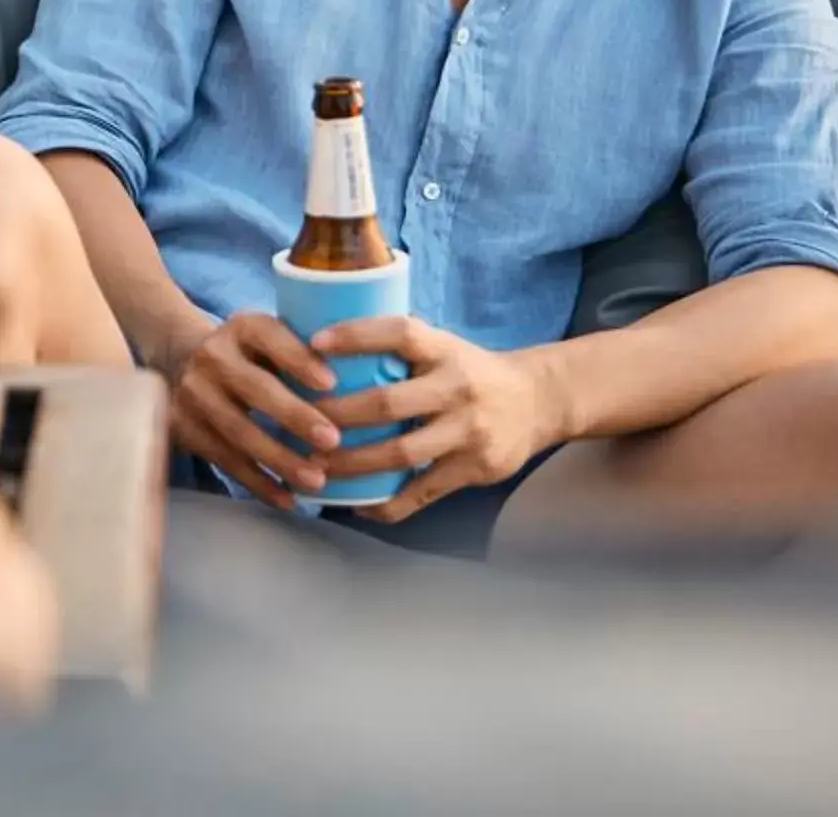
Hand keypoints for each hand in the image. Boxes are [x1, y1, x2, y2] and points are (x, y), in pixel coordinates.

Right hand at [153, 310, 340, 510]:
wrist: (185, 362)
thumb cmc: (255, 357)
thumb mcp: (274, 339)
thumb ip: (308, 352)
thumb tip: (375, 378)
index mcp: (243, 327)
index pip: (271, 336)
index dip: (299, 360)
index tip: (332, 384)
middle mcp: (212, 355)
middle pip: (255, 388)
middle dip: (295, 416)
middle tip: (333, 441)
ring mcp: (192, 392)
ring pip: (239, 431)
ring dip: (280, 459)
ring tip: (317, 481)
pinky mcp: (184, 427)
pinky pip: (225, 460)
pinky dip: (258, 482)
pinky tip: (288, 499)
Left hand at [310, 315, 563, 521]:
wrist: (538, 401)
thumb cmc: (470, 371)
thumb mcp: (443, 347)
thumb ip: (399, 349)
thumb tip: (325, 343)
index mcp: (445, 350)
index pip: (400, 333)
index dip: (356, 335)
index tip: (314, 344)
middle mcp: (458, 388)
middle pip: (389, 404)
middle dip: (339, 416)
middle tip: (298, 423)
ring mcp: (468, 432)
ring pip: (401, 454)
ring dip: (353, 465)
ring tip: (314, 468)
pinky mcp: (475, 469)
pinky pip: (422, 492)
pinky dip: (387, 504)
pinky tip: (356, 505)